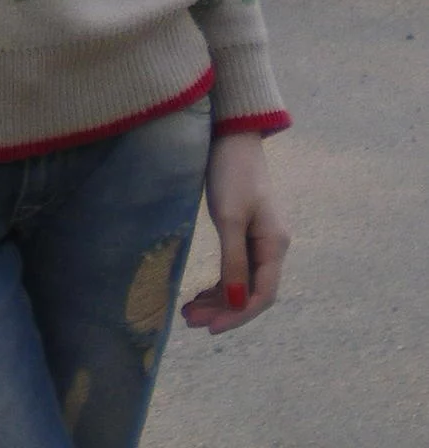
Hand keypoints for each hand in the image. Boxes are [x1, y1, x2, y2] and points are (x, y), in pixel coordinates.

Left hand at [181, 132, 289, 334]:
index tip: (210, 328)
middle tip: (191, 320)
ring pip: (242, 282)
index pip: (262, 295)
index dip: (238, 315)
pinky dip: (220, 283)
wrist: (231, 137)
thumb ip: (234, 261)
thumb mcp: (230, 219)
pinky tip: (200, 293)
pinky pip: (236, 267)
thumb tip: (238, 303)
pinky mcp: (245, 231)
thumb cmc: (232, 174)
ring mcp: (259, 239)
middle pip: (252, 292)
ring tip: (189, 311)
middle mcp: (271, 247)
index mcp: (275, 245)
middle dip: (224, 310)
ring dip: (219, 299)